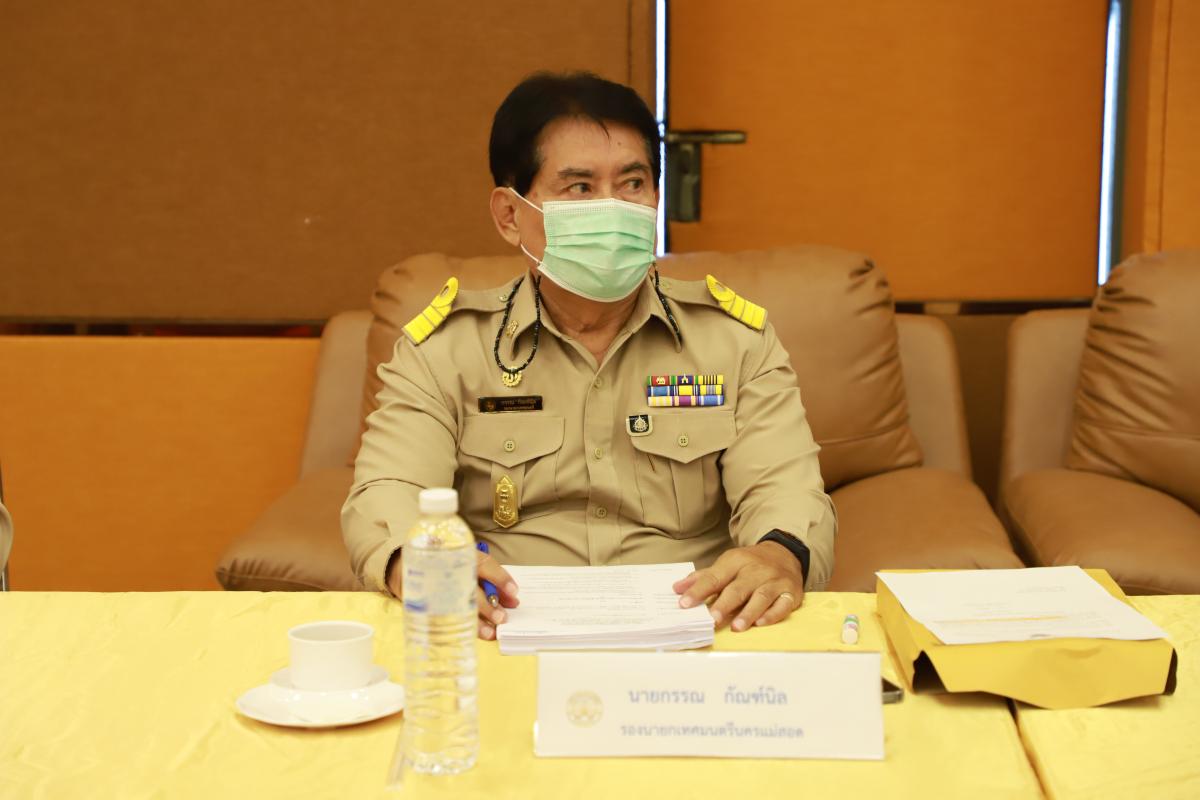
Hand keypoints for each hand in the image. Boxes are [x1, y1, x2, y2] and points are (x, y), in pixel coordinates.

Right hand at [384, 549, 520, 640]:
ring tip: (490, 633)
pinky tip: (468, 635)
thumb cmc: (444, 561)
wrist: (402, 562)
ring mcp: (433, 585)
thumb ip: (489, 578)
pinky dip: (456, 627)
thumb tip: (512, 599)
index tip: (514, 592)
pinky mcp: (423, 601)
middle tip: (501, 618)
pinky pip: (441, 615)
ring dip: (475, 621)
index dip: (500, 578)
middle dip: (487, 605)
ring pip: (456, 605)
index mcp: (460, 554)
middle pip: (469, 588)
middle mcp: (447, 568)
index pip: (484, 564)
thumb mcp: (465, 561)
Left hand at [672, 541, 803, 631]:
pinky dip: (772, 614)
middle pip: (738, 588)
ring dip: (748, 612)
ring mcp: (775, 581)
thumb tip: (677, 589)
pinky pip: (783, 604)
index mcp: (736, 561)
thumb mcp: (726, 564)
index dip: (699, 591)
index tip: (684, 604)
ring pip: (761, 596)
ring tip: (736, 627)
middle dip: (724, 604)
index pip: (714, 577)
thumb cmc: (749, 564)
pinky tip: (761, 623)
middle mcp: (756, 570)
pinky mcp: (791, 592)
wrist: (784, 553)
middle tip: (712, 619)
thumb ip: (703, 578)